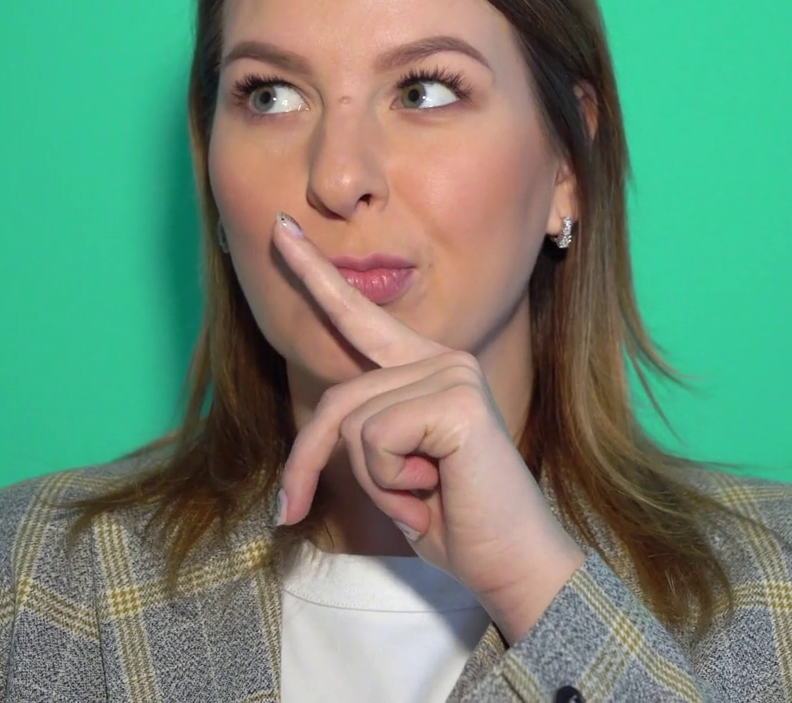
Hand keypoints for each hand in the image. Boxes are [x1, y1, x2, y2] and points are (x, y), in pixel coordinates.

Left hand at [268, 211, 585, 640]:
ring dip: (378, 482)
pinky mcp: (456, 399)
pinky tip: (438, 488)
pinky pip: (376, 440)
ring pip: (355, 425)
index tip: (280, 230)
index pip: (358, 315)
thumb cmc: (452, 519)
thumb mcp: (388, 468)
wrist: (511, 561)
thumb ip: (361, 427)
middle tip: (304, 512)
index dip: (314, 275)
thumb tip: (314, 434)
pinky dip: (394, 482)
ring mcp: (453, 372)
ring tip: (427, 494)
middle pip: (338, 400)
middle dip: (312, 464)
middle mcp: (442, 356)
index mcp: (424, 365)